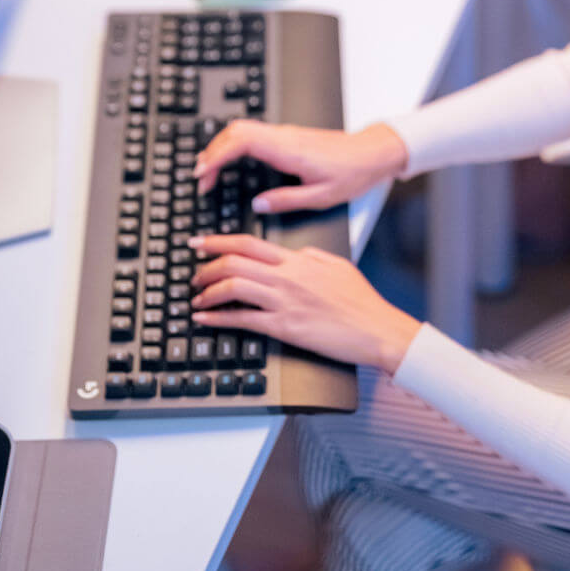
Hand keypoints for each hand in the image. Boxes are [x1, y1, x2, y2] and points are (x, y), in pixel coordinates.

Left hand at [189, 234, 420, 374]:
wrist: (376, 329)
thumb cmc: (362, 302)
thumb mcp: (338, 266)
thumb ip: (311, 256)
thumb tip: (294, 252)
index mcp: (298, 260)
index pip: (248, 243)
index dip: (217, 241)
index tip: (198, 243)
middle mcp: (287, 276)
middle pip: (234, 262)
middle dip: (206, 267)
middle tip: (193, 273)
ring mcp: (284, 301)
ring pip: (233, 286)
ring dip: (207, 292)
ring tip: (197, 298)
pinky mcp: (284, 327)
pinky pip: (243, 319)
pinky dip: (218, 318)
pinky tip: (205, 319)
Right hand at [192, 120, 407, 211]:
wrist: (373, 153)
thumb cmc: (353, 173)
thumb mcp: (322, 197)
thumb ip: (286, 201)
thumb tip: (257, 205)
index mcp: (289, 150)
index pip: (241, 142)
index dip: (217, 156)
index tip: (203, 174)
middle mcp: (284, 136)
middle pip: (235, 130)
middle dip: (212, 152)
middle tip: (201, 178)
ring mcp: (286, 133)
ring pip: (243, 128)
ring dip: (222, 146)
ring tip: (210, 171)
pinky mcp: (288, 136)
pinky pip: (253, 133)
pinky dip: (235, 144)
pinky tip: (231, 161)